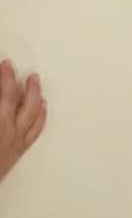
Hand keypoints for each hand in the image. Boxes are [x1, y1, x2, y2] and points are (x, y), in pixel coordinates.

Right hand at [0, 60, 46, 182]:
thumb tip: (3, 91)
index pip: (7, 94)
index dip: (6, 77)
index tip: (6, 64)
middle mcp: (10, 132)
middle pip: (24, 102)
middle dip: (25, 84)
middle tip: (21, 70)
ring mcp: (16, 143)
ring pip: (34, 115)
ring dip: (36, 96)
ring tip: (35, 83)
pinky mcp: (18, 153)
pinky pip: (35, 131)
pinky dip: (41, 116)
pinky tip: (43, 108)